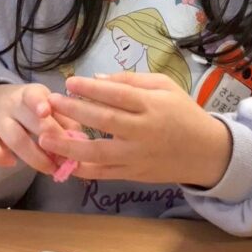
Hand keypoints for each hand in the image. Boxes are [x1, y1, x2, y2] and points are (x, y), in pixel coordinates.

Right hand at [0, 83, 78, 174]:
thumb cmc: (31, 107)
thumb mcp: (49, 105)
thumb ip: (65, 120)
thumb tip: (79, 138)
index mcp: (31, 94)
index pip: (32, 95)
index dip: (39, 103)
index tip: (46, 112)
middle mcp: (11, 105)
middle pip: (28, 122)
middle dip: (50, 141)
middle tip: (66, 160)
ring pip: (13, 138)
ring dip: (35, 157)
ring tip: (51, 169)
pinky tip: (12, 163)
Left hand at [42, 73, 231, 187]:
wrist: (207, 152)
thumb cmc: (183, 113)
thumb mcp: (165, 87)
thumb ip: (131, 80)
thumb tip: (97, 78)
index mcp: (152, 106)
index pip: (117, 95)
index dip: (91, 88)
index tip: (69, 82)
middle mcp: (143, 131)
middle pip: (104, 121)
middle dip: (74, 111)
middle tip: (50, 103)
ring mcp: (137, 155)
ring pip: (99, 152)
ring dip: (69, 146)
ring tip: (45, 138)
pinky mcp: (134, 174)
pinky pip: (105, 174)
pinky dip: (84, 171)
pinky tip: (64, 163)